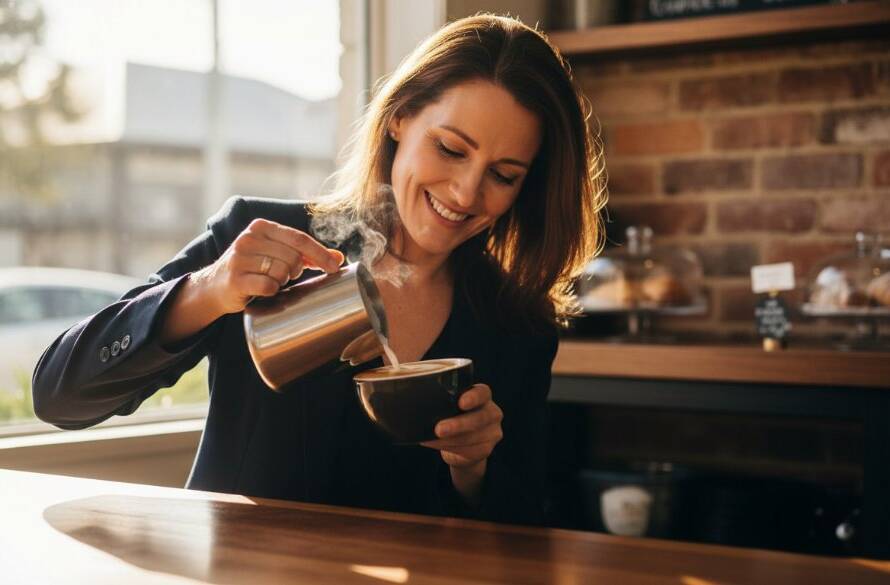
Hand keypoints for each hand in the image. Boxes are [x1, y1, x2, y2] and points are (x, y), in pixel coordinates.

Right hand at [194, 218, 343, 314]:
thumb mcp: (277, 253)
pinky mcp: (235, 279)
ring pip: (281, 271)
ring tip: (270, 280)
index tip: (334, 267)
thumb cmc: (253, 268)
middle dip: (296, 270)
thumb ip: (306, 254)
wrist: (215, 285)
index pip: (299, 238)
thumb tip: (338, 258)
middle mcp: (249, 238)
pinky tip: (263, 289)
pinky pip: (268, 286)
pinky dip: (271, 291)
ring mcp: (240, 258)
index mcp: (261, 226)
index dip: (319, 254)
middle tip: (285, 275)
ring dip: (282, 280)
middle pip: (292, 256)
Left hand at [421, 383, 502, 500]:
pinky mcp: (487, 450)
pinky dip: (450, 449)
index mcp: (482, 396)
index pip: (483, 392)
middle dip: (459, 424)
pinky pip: (470, 451)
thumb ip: (430, 393)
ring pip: (473, 438)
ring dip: (450, 440)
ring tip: (429, 439)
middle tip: (438, 429)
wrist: (461, 445)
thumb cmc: (448, 415)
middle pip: (480, 418)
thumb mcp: (444, 402)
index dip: (474, 397)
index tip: (460, 402)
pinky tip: (436, 445)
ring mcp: (492, 432)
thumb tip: (393, 386)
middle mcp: (491, 412)